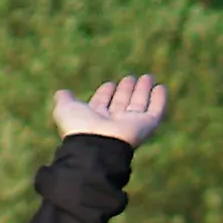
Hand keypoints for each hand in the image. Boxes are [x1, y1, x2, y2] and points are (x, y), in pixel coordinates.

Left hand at [54, 74, 170, 146]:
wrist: (95, 145)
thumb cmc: (78, 127)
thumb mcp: (65, 109)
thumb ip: (64, 99)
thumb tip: (62, 92)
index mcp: (94, 119)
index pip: (102, 104)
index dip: (105, 93)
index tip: (109, 84)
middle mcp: (113, 122)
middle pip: (122, 103)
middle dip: (126, 90)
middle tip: (131, 77)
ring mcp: (130, 124)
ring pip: (139, 104)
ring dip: (143, 90)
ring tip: (147, 76)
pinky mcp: (146, 126)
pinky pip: (155, 111)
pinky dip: (159, 100)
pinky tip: (161, 87)